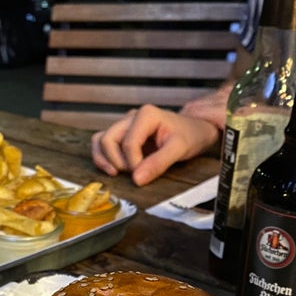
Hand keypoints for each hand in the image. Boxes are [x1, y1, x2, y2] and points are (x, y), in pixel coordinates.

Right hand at [91, 103, 221, 185]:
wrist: (194, 130)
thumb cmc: (189, 135)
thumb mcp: (179, 149)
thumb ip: (159, 163)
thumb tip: (136, 179)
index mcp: (146, 115)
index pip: (128, 144)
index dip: (133, 164)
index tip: (144, 173)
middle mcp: (131, 117)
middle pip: (108, 140)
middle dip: (117, 162)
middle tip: (133, 172)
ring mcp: (125, 125)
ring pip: (101, 140)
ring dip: (105, 160)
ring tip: (117, 173)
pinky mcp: (123, 135)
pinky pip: (102, 143)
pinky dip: (102, 157)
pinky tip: (112, 169)